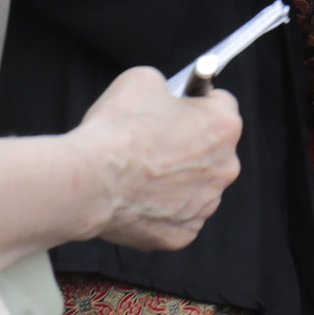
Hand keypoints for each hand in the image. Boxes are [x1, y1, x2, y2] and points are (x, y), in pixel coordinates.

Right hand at [71, 65, 243, 250]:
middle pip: (213, 150)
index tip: (180, 105)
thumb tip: (163, 96)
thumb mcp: (142, 80)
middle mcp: (225, 168)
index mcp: (223, 126)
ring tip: (141, 173)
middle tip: (155, 141)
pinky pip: (177, 217)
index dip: (195, 102)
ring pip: (196, 186)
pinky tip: (137, 198)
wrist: (88, 182)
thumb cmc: (116, 132)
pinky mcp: (181, 234)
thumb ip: (165, 87)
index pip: (221, 104)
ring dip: (177, 179)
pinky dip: (160, 209)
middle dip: (189, 143)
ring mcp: (205, 206)